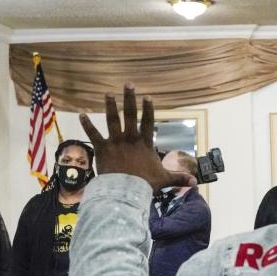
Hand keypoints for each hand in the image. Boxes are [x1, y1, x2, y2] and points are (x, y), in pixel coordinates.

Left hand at [79, 85, 195, 190]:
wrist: (126, 190)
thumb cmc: (145, 184)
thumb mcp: (164, 180)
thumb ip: (178, 178)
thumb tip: (195, 182)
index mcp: (145, 144)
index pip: (148, 122)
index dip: (148, 109)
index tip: (148, 97)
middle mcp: (130, 138)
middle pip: (130, 114)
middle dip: (130, 98)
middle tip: (128, 85)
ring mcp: (115, 142)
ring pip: (112, 119)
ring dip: (110, 106)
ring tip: (108, 93)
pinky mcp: (102, 148)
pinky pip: (93, 134)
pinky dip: (87, 124)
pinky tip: (81, 115)